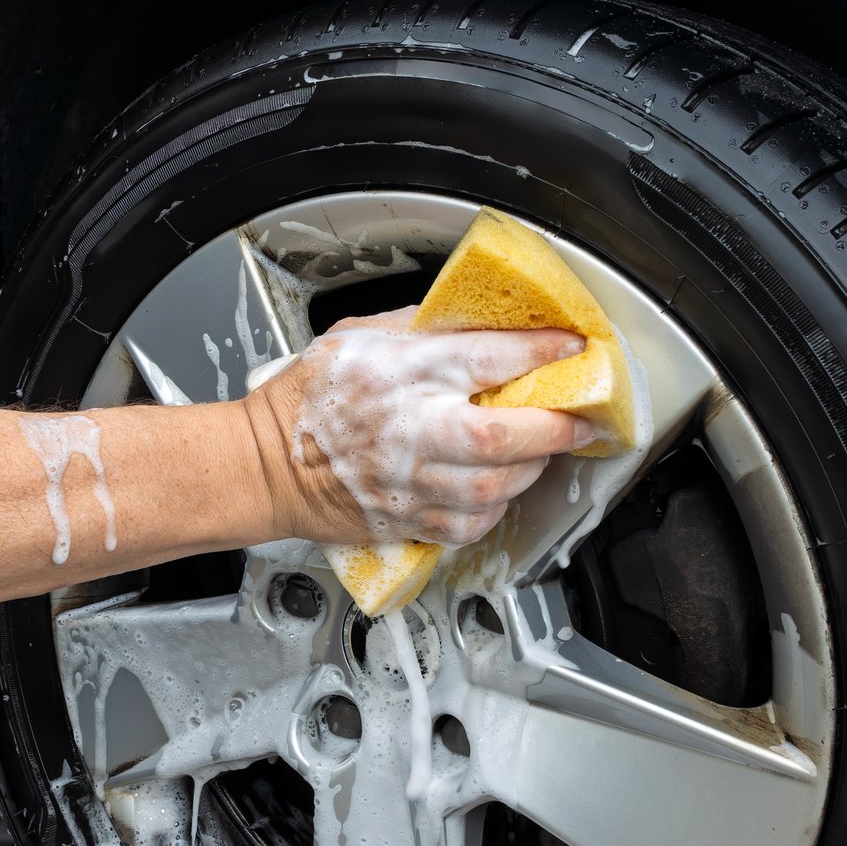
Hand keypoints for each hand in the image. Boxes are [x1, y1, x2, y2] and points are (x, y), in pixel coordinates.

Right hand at [243, 307, 593, 545]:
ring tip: (540, 450)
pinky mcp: (407, 520)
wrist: (266, 465)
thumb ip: (420, 328)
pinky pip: (471, 524)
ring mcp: (408, 481)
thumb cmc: (308, 398)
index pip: (487, 357)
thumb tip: (479, 321)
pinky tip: (497, 488)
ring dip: (531, 469)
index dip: (542, 352)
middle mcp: (407, 428)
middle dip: (556, 426)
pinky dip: (497, 508)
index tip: (573, 348)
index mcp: (398, 372)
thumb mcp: (357, 335)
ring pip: (495, 486)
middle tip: (581, 418)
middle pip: (501, 434)